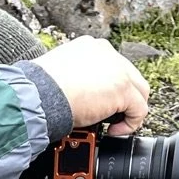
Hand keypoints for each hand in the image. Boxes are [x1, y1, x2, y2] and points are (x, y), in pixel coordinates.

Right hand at [34, 36, 149, 134]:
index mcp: (92, 47)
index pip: (113, 68)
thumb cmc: (40, 89)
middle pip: (131, 77)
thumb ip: (78, 79)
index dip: (110, 89)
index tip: (101, 105)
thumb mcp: (61, 75)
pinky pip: (139, 110)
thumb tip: (81, 95)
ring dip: (129, 110)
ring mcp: (117, 69)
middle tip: (112, 117)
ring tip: (113, 125)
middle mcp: (107, 52)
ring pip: (139, 91)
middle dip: (125, 99)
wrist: (39, 94)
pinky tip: (112, 131)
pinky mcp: (123, 88)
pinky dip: (130, 124)